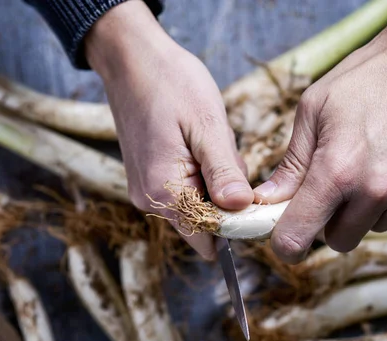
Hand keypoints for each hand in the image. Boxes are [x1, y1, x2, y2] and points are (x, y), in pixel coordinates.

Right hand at [85, 0, 252, 260]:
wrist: (132, 57)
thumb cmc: (170, 83)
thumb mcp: (207, 125)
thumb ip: (224, 172)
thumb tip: (242, 209)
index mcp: (164, 191)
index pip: (207, 237)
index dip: (236, 226)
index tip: (254, 200)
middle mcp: (149, 198)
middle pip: (205, 221)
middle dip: (227, 198)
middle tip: (227, 154)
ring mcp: (147, 188)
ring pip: (198, 203)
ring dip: (216, 182)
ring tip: (210, 141)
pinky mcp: (149, 176)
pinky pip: (187, 187)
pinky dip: (203, 172)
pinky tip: (200, 143)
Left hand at [253, 6, 386, 263]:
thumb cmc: (372, 74)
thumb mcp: (316, 107)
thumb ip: (292, 162)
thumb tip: (269, 199)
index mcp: (338, 169)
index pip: (300, 236)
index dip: (288, 243)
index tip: (287, 241)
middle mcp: (379, 190)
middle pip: (342, 240)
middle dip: (333, 221)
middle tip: (339, 186)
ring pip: (378, 225)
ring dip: (372, 206)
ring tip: (380, 160)